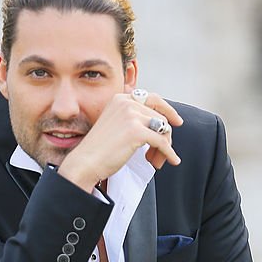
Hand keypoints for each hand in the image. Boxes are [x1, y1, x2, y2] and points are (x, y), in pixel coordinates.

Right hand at [58, 92, 182, 191]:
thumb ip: (132, 119)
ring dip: (164, 147)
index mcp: (121, 99)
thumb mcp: (115, 125)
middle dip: (164, 137)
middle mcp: (127, 103)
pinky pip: (162, 142)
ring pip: (163, 129)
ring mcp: (132, 116)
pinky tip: (171, 160)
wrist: (85, 163)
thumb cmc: (98, 150)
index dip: (168, 110)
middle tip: (159, 154)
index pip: (153, 99)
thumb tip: (159, 124)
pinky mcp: (137, 131)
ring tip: (156, 161)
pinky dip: (169, 153)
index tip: (177, 122)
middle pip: (160, 117)